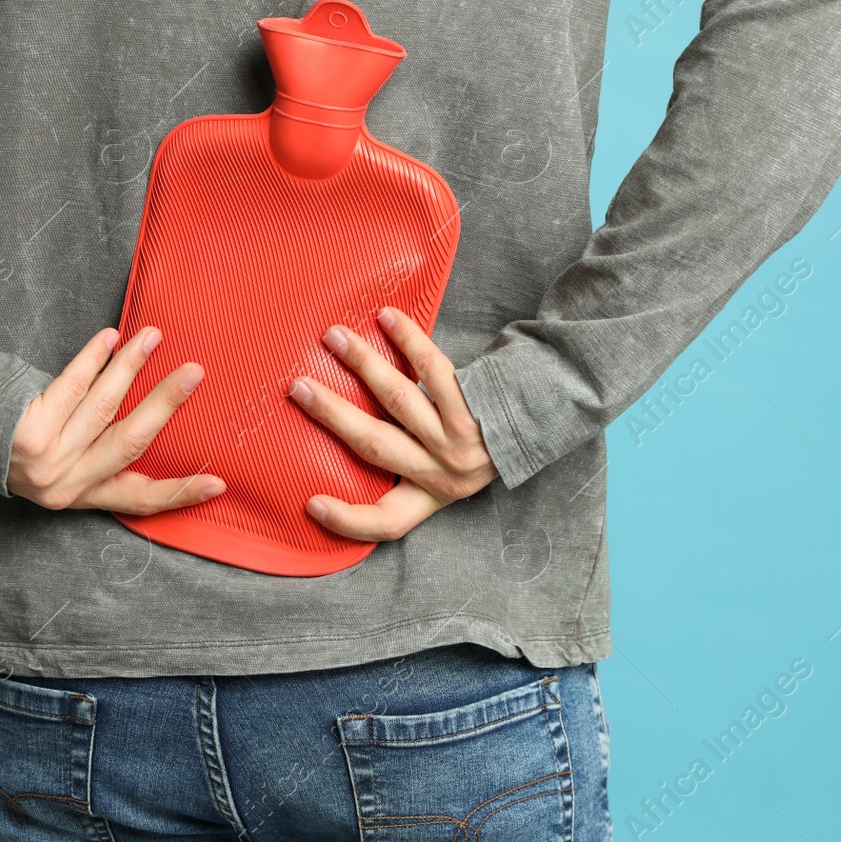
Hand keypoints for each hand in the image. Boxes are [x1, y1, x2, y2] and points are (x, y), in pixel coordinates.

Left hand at [7, 326, 226, 512]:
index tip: (219, 483)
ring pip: (103, 408)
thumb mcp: (61, 465)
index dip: (181, 492)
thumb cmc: (20, 443)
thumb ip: (99, 456)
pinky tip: (110, 337)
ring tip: (152, 337)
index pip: (140, 500)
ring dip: (131, 367)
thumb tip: (157, 416)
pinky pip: (71, 387)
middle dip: (165, 404)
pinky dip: (93, 358)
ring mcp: (47, 461)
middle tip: (194, 372)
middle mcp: (67, 485)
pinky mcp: (29, 434)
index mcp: (82, 496)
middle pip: (130, 443)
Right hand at [286, 306, 498, 540]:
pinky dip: (407, 340)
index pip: (387, 523)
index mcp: (433, 495)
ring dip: (361, 364)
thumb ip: (412, 461)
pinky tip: (386, 318)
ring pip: (398, 400)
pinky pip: (433, 368)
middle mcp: (444, 474)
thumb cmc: (483, 439)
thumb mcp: (452, 469)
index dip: (348, 521)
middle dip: (332, 415)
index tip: (310, 503)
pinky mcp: (473, 406)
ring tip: (333, 338)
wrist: (543, 415)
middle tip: (298, 388)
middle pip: (375, 446)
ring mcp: (458, 441)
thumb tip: (346, 429)